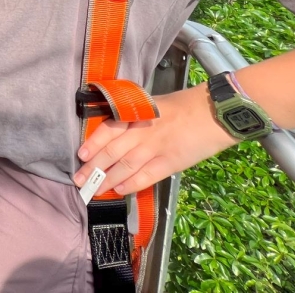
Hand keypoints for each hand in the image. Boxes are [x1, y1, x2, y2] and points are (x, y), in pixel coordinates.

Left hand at [73, 85, 236, 196]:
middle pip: (113, 151)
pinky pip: (147, 175)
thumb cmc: (184, 105)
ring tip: (95, 189)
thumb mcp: (153, 104)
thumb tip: (116, 131)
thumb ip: (135, 116)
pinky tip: (120, 190)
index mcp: (137, 113)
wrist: (214, 112)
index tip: (82, 155)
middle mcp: (143, 131)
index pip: (109, 129)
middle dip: (94, 167)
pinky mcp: (171, 162)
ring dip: (108, 179)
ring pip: (126, 166)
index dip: (94, 143)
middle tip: (80, 180)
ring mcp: (156, 147)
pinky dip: (132, 184)